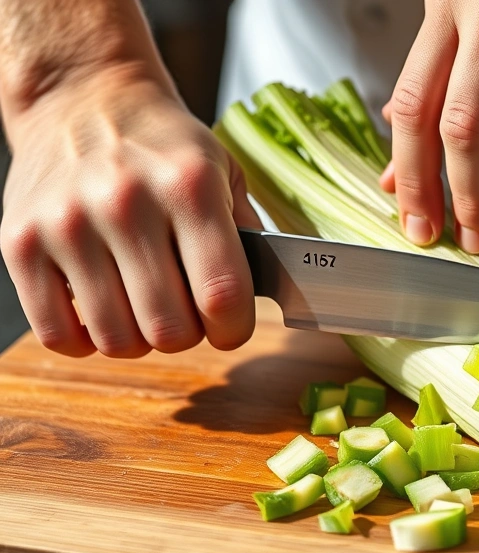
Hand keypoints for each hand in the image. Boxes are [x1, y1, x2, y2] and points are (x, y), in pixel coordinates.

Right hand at [0, 66, 260, 357]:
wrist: (82, 98)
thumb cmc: (163, 144)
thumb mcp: (223, 171)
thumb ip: (248, 236)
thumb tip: (267, 296)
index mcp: (188, 185)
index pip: (222, 294)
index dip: (235, 328)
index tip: (231, 325)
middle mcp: (125, 202)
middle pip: (169, 329)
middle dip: (189, 337)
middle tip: (188, 315)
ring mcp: (66, 224)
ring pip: (116, 339)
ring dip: (140, 341)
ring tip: (145, 309)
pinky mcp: (19, 243)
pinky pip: (58, 334)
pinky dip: (86, 341)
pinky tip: (103, 312)